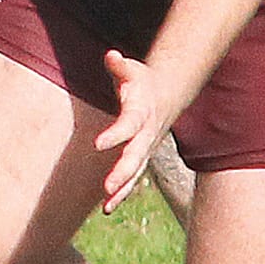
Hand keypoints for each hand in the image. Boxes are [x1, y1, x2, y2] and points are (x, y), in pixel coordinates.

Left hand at [94, 49, 174, 213]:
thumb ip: (119, 65)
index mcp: (141, 112)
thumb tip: (111, 56)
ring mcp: (145, 148)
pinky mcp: (141, 157)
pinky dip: (121, 193)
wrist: (166, 95)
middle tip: (107, 186)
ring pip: (136, 172)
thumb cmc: (141, 81)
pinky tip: (107, 208)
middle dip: (122, 171)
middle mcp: (145, 134)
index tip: (98, 144)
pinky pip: (133, 178)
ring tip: (107, 205)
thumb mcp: (132, 69)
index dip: (115, 134)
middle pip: (135, 155)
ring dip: (122, 189)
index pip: (128, 125)